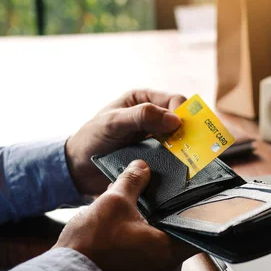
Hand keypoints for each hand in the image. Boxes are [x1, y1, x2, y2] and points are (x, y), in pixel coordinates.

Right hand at [54, 159, 199, 270]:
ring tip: (137, 214)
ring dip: (152, 231)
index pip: (200, 230)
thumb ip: (133, 181)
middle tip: (159, 201)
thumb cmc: (90, 247)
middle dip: (168, 218)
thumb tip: (142, 167)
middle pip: (180, 237)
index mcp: (170, 251)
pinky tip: (126, 230)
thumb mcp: (113, 202)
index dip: (200, 212)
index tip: (194, 199)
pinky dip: (141, 245)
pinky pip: (147, 260)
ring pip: (162, 249)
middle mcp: (167, 270)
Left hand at [66, 90, 185, 194]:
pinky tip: (179, 169)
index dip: (182, 113)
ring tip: (187, 160)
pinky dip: (177, 163)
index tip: (183, 129)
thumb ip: (141, 116)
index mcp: (144, 100)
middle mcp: (153, 118)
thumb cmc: (92, 138)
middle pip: (182, 121)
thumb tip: (175, 119)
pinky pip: (173, 158)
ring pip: (181, 141)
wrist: (78, 169)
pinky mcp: (156, 158)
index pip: (174, 101)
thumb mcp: (113, 122)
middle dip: (188, 132)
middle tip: (192, 146)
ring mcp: (155, 139)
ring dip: (185, 149)